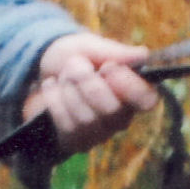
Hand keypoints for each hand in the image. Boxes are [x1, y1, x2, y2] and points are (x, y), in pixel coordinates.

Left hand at [27, 31, 156, 154]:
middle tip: (75, 64)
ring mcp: (101, 133)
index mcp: (134, 91)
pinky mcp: (78, 142)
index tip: (108, 66)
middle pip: (111, 110)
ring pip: (86, 120)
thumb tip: (143, 55)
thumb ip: (114, 51)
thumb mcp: (90, 46)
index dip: (128, 85)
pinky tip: (52, 86)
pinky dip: (54, 100)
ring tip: (63, 76)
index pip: (147, 100)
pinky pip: (67, 126)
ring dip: (68, 89)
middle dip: (85, 81)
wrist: (42, 70)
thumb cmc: (74, 57)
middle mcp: (122, 116)